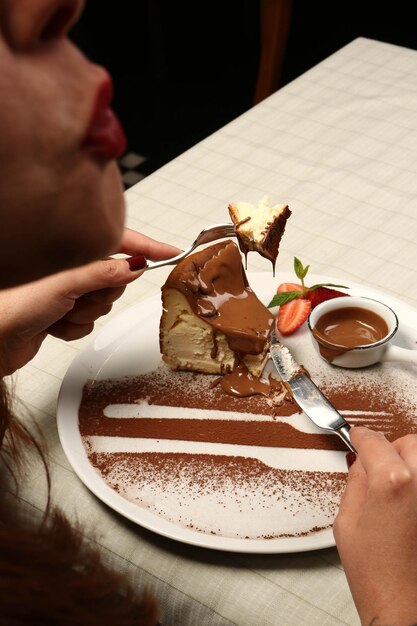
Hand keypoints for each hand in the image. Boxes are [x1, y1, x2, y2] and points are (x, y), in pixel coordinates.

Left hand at [0, 229, 178, 375]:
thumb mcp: (65, 283)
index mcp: (68, 249)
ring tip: (59, 312)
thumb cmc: (11, 305)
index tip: (171, 251)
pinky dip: (73, 328)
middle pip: (114, 277)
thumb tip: (134, 265)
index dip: (146, 247)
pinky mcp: (60, 313)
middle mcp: (68, 268)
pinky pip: (87, 323)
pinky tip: (52, 325)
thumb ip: (104, 272)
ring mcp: (65, 291)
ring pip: (102, 303)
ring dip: (84, 313)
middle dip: (102, 293)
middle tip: (81, 295)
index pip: (117, 241)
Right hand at [333, 427, 416, 625]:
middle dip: (391, 450)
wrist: (406, 610)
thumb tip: (362, 464)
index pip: (373, 440)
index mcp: (392, 481)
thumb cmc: (379, 577)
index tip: (357, 436)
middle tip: (377, 465)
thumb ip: (355, 483)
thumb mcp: (347, 522)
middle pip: (409, 442)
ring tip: (396, 488)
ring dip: (410, 465)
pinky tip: (408, 506)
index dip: (360, 437)